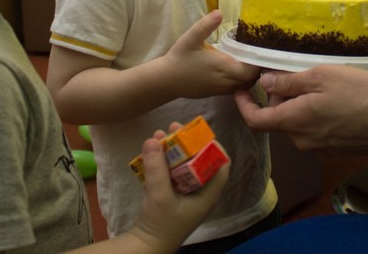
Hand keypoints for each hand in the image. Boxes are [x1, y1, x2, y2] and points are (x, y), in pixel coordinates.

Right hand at [126, 124, 229, 250]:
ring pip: (183, 165)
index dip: (214, 147)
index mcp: (207, 194)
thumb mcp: (159, 195)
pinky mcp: (171, 194)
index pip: (221, 166)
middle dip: (187, 143)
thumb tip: (153, 139)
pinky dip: (163, 160)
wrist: (145, 246)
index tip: (199, 133)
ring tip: (159, 135)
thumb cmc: (160, 224)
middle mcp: (199, 192)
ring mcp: (185, 193)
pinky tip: (151, 150)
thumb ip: (157, 168)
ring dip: (172, 149)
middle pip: (200, 161)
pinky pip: (171, 172)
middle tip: (174, 127)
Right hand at [165, 10, 260, 97]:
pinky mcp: (217, 93)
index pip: (251, 70)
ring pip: (245, 86)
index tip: (261, 51)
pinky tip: (238, 70)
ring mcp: (222, 89)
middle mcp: (226, 81)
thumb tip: (219, 12)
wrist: (166, 80)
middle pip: (252, 79)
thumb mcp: (191, 38)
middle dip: (257, 69)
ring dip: (250, 76)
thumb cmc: (180, 58)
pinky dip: (241, 82)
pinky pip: (236, 89)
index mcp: (223, 67)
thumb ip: (206, 25)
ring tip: (250, 61)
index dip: (259, 63)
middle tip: (258, 54)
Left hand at [234, 65, 367, 152]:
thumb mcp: (321, 77)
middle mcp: (302, 140)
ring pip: (297, 121)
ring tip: (322, 82)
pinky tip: (335, 97)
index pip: (256, 120)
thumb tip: (264, 83)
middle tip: (298, 71)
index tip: (240, 88)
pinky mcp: (334, 147)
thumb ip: (289, 82)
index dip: (243, 104)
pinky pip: (314, 128)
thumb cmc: (361, 94)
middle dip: (281, 95)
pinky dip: (314, 111)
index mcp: (294, 121)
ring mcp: (318, 146)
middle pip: (278, 116)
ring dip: (300, 102)